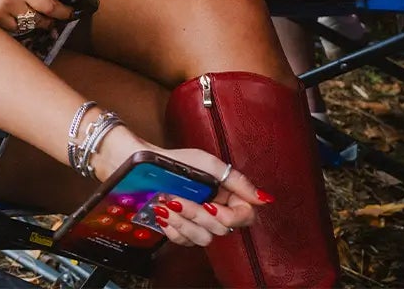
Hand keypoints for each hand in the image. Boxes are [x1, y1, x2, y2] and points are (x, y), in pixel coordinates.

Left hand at [92, 131, 264, 247]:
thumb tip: (263, 198)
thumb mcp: (207, 164)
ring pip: (204, 239)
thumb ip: (236, 181)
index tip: (213, 205)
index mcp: (225, 194)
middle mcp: (214, 210)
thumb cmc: (172, 160)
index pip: (245, 216)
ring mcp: (196, 222)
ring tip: (167, 203)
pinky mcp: (178, 230)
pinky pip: (184, 242)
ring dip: (184, 221)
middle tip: (180, 198)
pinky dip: (173, 229)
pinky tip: (162, 215)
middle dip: (199, 214)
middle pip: (222, 229)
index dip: (233, 216)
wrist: (139, 164)